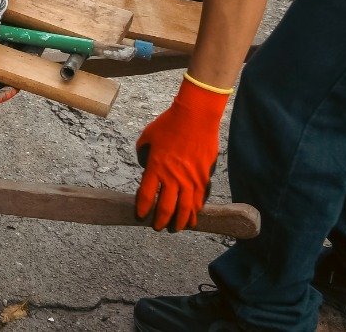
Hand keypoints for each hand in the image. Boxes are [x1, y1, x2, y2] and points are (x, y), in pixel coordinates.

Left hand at [135, 76, 228, 231]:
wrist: (195, 117)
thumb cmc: (169, 124)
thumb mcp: (147, 137)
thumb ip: (143, 154)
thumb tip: (145, 165)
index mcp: (155, 167)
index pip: (146, 196)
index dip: (143, 209)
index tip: (141, 216)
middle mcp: (172, 177)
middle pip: (166, 207)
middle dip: (161, 221)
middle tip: (158, 228)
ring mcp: (190, 179)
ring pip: (185, 208)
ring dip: (180, 221)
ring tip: (176, 228)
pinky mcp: (204, 177)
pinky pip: (200, 199)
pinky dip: (196, 210)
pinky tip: (193, 216)